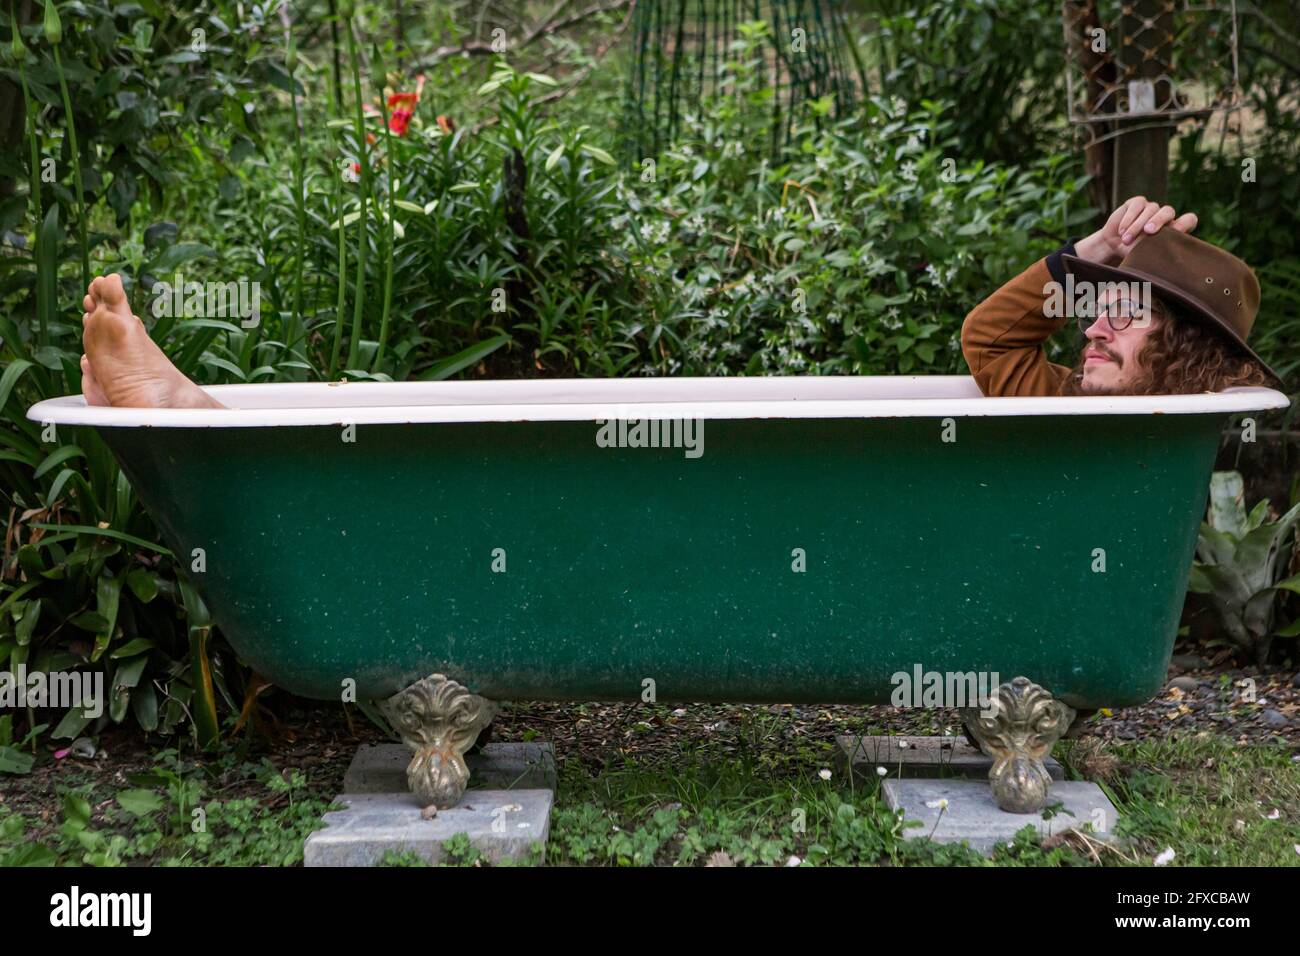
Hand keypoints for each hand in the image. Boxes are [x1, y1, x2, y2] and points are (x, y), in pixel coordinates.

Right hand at [1073, 196, 1197, 264]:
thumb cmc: (1134, 253)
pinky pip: (1137, 206)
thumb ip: (1159, 253)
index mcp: (1173, 228)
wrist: (1113, 246)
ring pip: (1150, 209)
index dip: (1184, 224)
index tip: (1174, 236)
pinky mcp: (1137, 203)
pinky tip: (1122, 231)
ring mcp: (1151, 208)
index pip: (1188, 220)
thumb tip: (1168, 262)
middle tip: (1147, 232)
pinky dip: (1128, 219)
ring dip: (1137, 226)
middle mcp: (1164, 216)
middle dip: (1158, 221)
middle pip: (1168, 211)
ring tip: (1126, 240)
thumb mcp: (1147, 256)